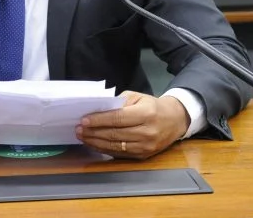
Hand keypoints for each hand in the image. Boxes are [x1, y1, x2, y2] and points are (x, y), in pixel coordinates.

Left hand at [75, 91, 189, 158]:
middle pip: (114, 134)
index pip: (117, 118)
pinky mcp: (143, 156)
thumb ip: (119, 103)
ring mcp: (145, 147)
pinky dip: (104, 149)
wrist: (175, 121)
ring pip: (115, 146)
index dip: (99, 120)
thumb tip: (98, 110)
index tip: (84, 120)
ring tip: (82, 136)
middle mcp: (147, 132)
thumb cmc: (152, 106)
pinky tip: (94, 144)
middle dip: (93, 132)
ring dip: (95, 142)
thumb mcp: (138, 97)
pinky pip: (119, 154)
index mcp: (146, 114)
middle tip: (78, 129)